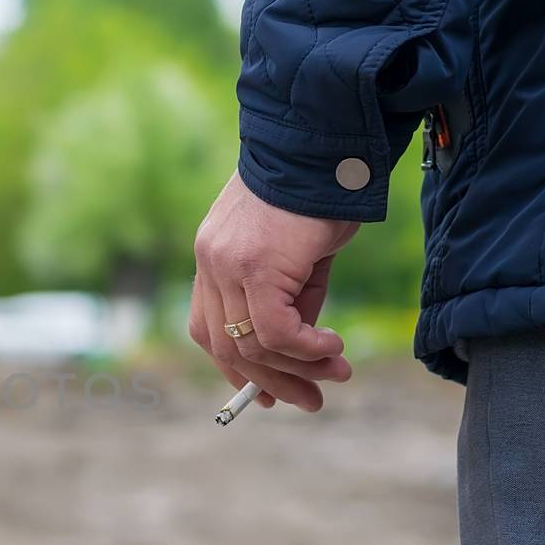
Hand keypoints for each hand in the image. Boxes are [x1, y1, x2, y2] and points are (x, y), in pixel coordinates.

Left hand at [188, 173, 359, 412]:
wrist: (323, 143)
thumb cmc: (320, 192)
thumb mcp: (301, 257)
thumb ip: (293, 301)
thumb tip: (301, 352)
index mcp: (211, 258)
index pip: (209, 329)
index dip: (237, 368)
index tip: (268, 395)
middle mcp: (208, 263)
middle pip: (225, 346)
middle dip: (270, 382)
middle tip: (310, 401)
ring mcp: (225, 265)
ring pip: (251, 345)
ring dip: (298, 368)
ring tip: (337, 374)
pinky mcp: (253, 267)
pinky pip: (274, 331)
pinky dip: (305, 348)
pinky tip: (332, 349)